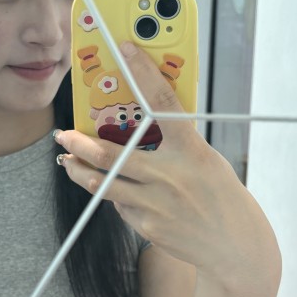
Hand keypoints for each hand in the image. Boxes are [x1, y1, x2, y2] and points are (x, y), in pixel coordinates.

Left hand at [55, 41, 278, 286]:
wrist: (234, 245)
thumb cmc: (220, 195)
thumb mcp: (206, 160)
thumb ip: (176, 143)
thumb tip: (141, 125)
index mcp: (191, 150)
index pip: (162, 102)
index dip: (143, 72)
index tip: (125, 50)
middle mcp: (171, 175)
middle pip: (111, 155)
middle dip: (78, 144)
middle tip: (62, 135)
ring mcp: (156, 204)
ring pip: (103, 184)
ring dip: (79, 171)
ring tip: (68, 161)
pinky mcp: (147, 226)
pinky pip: (120, 204)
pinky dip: (115, 194)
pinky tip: (117, 191)